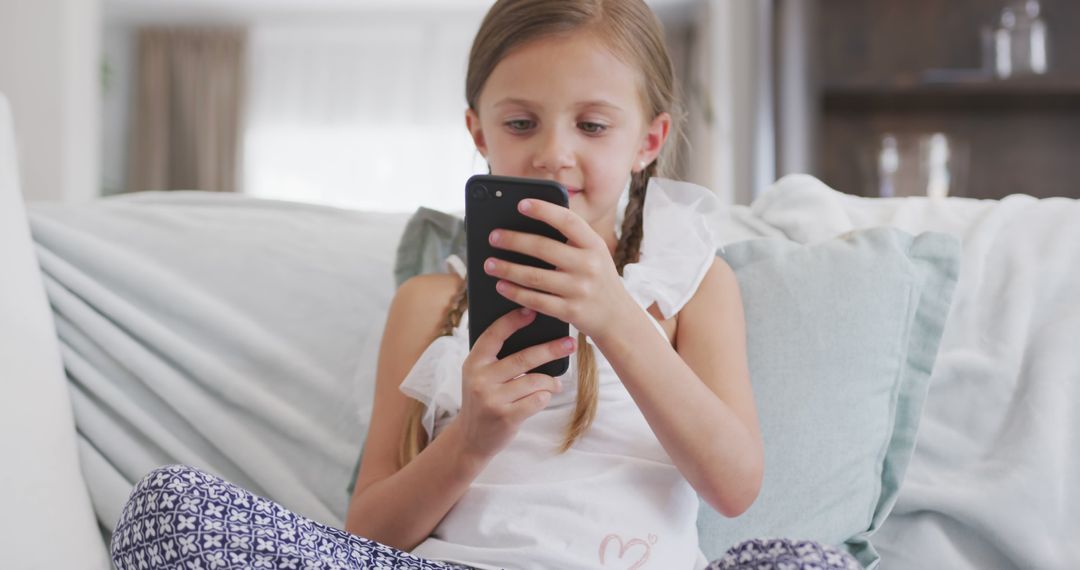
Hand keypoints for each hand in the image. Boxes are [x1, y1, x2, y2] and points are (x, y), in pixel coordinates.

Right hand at [454, 307, 575, 461]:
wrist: (471, 438)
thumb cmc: (483, 399)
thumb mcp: (480, 376)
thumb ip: (498, 358)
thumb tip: (535, 335)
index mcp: (473, 362)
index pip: (494, 335)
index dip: (513, 320)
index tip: (533, 310)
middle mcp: (480, 379)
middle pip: (524, 358)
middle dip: (551, 349)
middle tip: (570, 343)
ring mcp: (493, 399)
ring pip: (535, 381)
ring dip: (550, 382)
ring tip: (555, 383)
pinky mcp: (506, 417)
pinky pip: (538, 400)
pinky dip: (546, 396)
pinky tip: (545, 396)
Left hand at [484, 198, 631, 338]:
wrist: (617, 317)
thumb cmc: (597, 278)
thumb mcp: (595, 254)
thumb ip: (572, 238)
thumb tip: (532, 220)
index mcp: (594, 245)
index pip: (568, 221)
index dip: (544, 210)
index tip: (521, 204)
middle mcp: (589, 265)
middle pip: (544, 248)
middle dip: (514, 240)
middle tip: (493, 236)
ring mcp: (579, 289)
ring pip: (534, 277)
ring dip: (507, 269)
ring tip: (489, 263)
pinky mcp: (570, 311)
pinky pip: (536, 300)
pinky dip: (515, 293)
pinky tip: (501, 286)